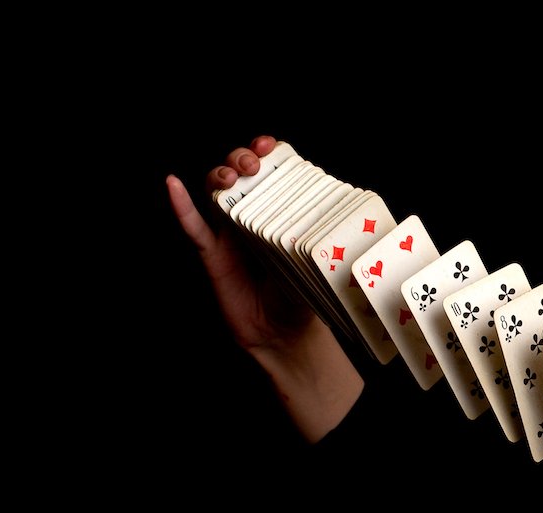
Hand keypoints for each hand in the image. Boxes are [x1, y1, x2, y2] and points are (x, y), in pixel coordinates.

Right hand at [167, 136, 362, 441]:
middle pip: (240, 172)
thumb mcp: (325, 261)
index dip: (268, 153)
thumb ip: (333, 239)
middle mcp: (255, 215)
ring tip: (231, 176)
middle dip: (242, 158)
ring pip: (216, 191)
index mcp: (283, 211)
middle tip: (253, 164)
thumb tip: (369, 219)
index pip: (272, 171)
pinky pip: (193, 226)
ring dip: (219, 174)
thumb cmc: (308, 296)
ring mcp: (231, 232)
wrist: (287, 336)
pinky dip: (181, 205)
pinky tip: (173, 184)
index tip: (270, 146)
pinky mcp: (213, 254)